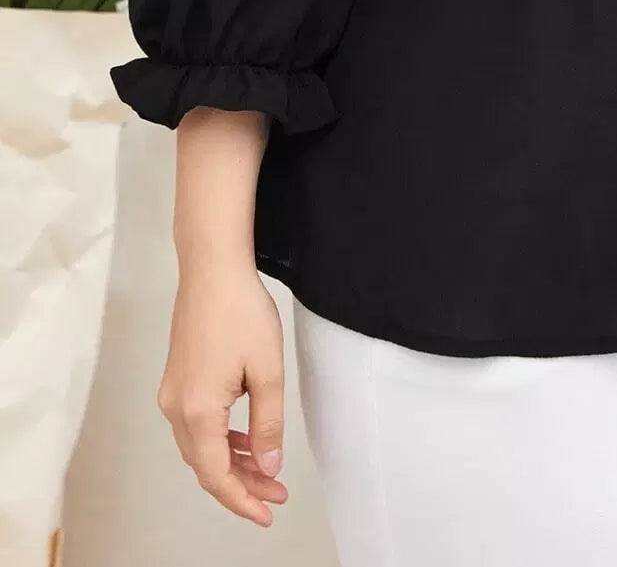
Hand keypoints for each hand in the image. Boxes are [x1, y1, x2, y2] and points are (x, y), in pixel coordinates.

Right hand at [157, 265, 289, 525]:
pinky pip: (197, 425)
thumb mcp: (267, 371)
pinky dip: (222, 439)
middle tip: (277, 494)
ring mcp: (172, 394)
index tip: (268, 513)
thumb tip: (267, 466)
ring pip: (201, 447)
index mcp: (197, 413)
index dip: (242, 500)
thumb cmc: (241, 312)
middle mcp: (176, 409)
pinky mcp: (177, 380)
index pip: (217, 476)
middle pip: (206, 465)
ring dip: (232, 462)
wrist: (212, 270)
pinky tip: (246, 437)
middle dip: (242, 484)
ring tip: (267, 470)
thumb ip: (267, 424)